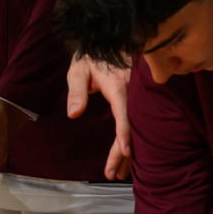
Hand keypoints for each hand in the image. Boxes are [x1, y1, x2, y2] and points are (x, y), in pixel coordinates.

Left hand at [67, 54, 131, 179]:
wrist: (108, 38)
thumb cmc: (90, 55)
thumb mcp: (77, 70)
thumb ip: (76, 91)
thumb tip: (74, 114)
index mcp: (118, 84)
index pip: (124, 112)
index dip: (125, 133)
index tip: (125, 152)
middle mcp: (133, 92)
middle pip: (133, 127)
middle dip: (123, 153)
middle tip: (112, 174)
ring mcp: (138, 96)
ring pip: (137, 128)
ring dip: (128, 152)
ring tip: (118, 173)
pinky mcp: (138, 100)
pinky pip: (138, 122)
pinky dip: (132, 141)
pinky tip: (128, 157)